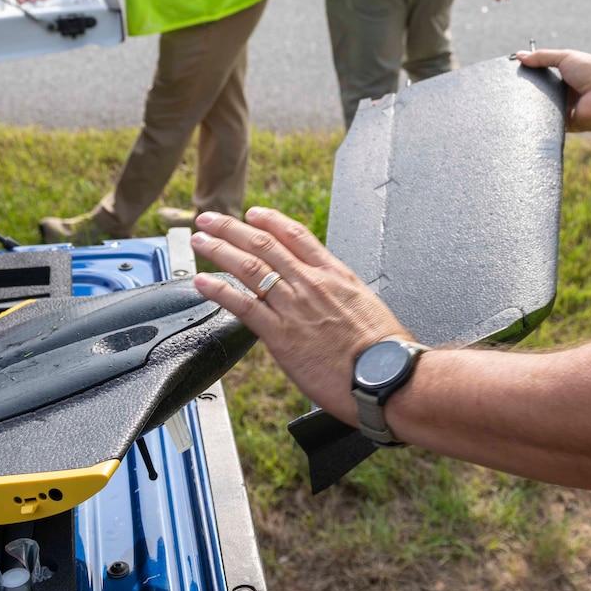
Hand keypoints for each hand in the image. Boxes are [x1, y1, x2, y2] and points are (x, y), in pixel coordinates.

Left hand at [191, 208, 409, 425]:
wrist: (389, 376)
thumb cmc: (385, 351)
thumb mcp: (367, 306)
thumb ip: (342, 296)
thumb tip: (332, 300)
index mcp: (335, 274)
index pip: (296, 236)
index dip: (270, 221)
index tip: (253, 214)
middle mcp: (311, 284)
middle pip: (264, 244)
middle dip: (233, 228)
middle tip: (212, 219)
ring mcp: (294, 308)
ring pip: (249, 267)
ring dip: (219, 249)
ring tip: (200, 239)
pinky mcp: (281, 336)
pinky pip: (243, 305)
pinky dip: (219, 290)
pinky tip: (201, 281)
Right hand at [515, 48, 590, 131]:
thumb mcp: (564, 57)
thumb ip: (542, 57)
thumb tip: (519, 55)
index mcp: (566, 78)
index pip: (544, 79)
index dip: (531, 78)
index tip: (514, 76)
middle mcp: (566, 95)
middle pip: (542, 96)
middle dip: (529, 95)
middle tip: (510, 93)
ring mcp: (567, 110)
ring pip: (544, 111)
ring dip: (535, 109)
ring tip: (516, 106)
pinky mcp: (568, 125)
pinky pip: (551, 125)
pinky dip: (543, 122)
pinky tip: (530, 119)